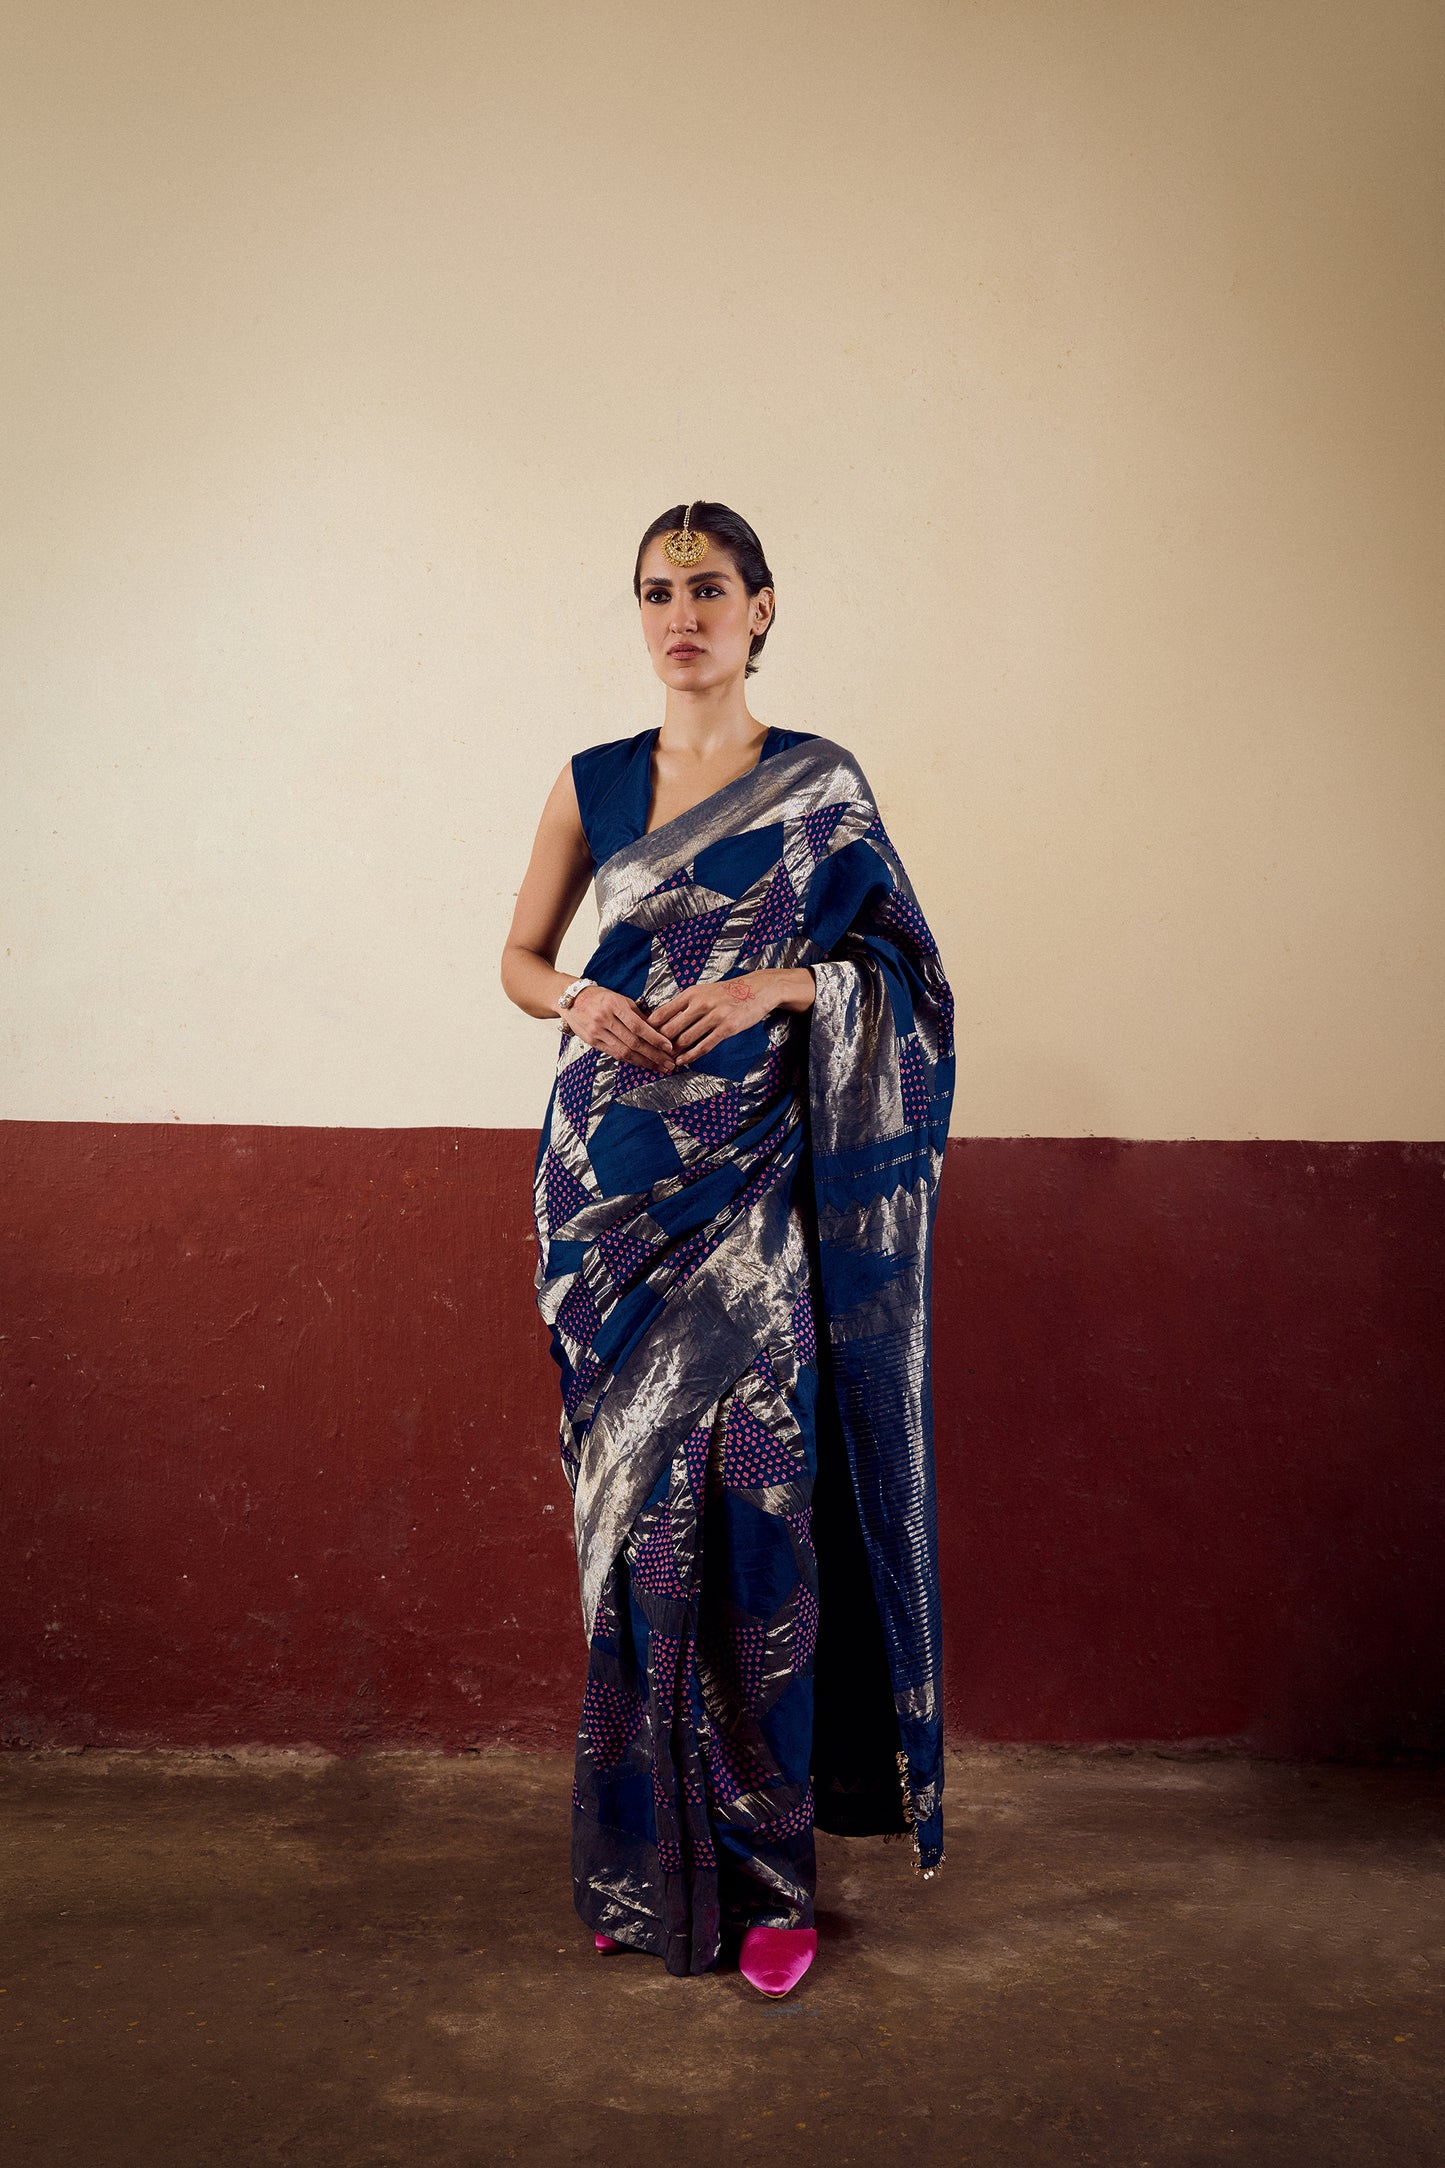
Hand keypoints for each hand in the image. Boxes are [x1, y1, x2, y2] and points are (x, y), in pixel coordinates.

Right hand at [564, 984, 675, 1073]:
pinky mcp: (592, 1041)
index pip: (638, 1026)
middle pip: (633, 1042)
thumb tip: (658, 1029)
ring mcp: (596, 1032)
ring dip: (644, 1062)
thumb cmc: (600, 997)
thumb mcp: (620, 999)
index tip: (669, 1047)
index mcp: (614, 1005)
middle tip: (669, 1063)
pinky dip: (630, 1060)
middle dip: (654, 1055)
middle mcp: (604, 1019)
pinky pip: (614, 1054)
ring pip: (624, 1052)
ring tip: (659, 1067)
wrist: (571, 1000)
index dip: (654, 1038)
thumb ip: (637, 1014)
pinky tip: (642, 1064)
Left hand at [650, 968, 814, 1067]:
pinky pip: (704, 1046)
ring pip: (686, 1039)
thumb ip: (684, 1005)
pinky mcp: (727, 1028)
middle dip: (660, 1044)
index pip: (662, 1013)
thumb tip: (662, 1020)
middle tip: (653, 1055)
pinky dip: (691, 1056)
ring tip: (667, 1060)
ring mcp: (715, 1016)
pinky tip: (683, 1062)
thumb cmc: (727, 992)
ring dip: (674, 1052)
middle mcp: (701, 1003)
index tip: (645, 1039)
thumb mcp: (702, 991)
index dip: (650, 1028)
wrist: (757, 989)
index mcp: (691, 993)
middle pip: (671, 1028)